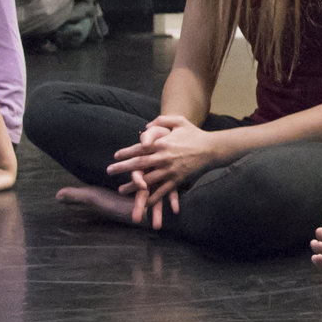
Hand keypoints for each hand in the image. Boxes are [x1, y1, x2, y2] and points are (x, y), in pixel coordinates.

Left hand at [109, 117, 224, 200]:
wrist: (212, 149)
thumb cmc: (194, 134)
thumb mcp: (179, 121)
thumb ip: (162, 120)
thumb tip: (145, 127)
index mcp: (163, 143)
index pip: (140, 148)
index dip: (126, 152)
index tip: (115, 155)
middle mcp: (164, 157)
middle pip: (139, 163)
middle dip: (123, 168)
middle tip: (109, 171)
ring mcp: (171, 170)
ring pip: (148, 179)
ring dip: (133, 186)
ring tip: (121, 190)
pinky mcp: (178, 180)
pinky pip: (163, 190)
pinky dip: (153, 197)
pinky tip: (144, 202)